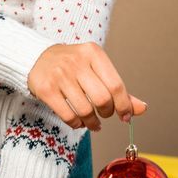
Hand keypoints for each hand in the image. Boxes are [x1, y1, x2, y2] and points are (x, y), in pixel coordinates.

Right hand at [27, 42, 146, 130]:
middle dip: (107, 113)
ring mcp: (59, 75)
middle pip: (102, 99)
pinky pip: (68, 115)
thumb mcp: (96, 69)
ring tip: (93, 123)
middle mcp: (76, 62)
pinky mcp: (46, 89)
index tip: (126, 116)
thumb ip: (118, 89)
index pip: (116, 85)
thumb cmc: (73, 66)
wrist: (36, 57)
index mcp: (93, 53)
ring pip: (85, 109)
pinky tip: (78, 122)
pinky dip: (77, 124)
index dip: (124, 105)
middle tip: (104, 115)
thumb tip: (141, 108)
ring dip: (92, 122)